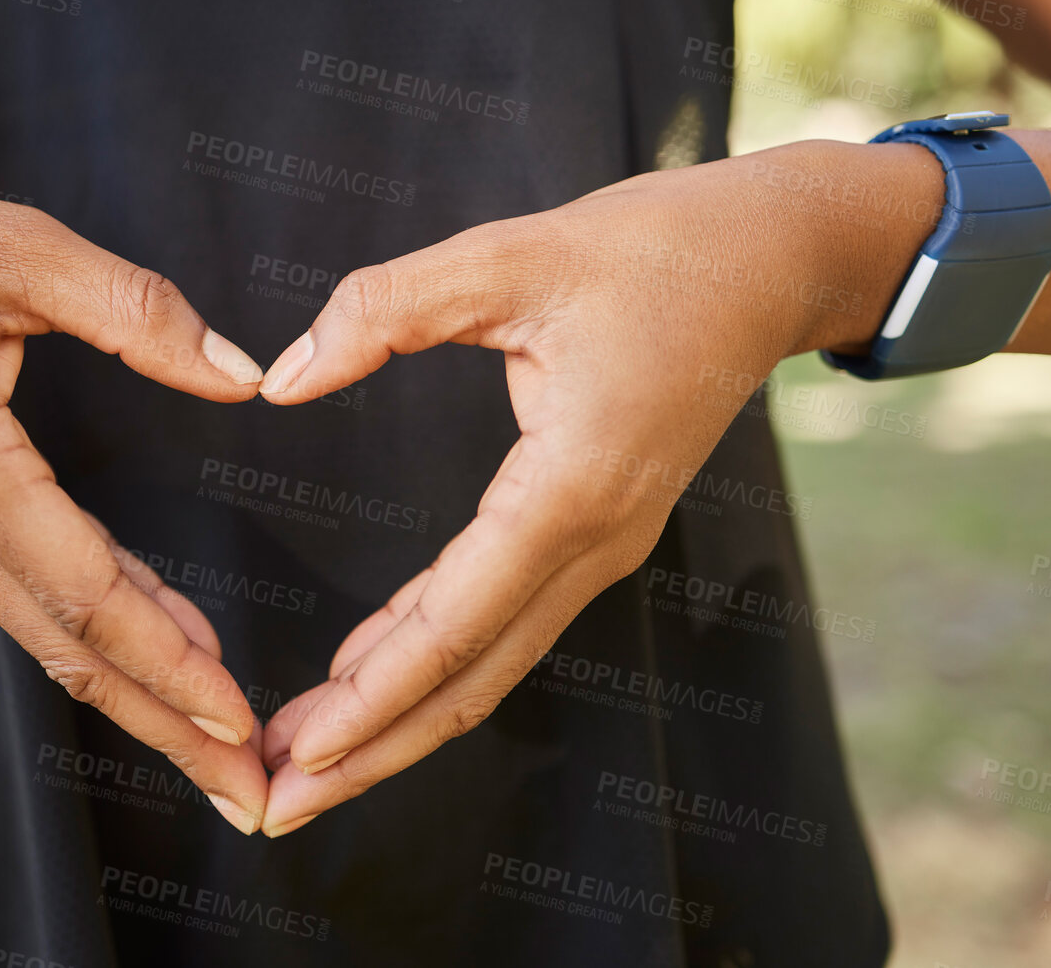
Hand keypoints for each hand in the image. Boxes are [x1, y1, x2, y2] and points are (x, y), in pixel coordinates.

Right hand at [0, 134, 272, 833]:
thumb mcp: (17, 247)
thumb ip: (136, 312)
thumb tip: (243, 372)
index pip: (86, 590)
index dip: (169, 662)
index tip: (240, 724)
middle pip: (70, 643)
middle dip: (166, 721)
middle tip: (252, 793)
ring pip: (51, 630)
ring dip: (138, 690)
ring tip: (222, 743)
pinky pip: (31, 588)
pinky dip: (101, 628)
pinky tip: (166, 646)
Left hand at [252, 139, 941, 835]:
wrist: (772, 258)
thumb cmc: (653, 248)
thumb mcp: (507, 255)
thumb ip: (384, 310)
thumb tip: (283, 379)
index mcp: (573, 487)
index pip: (454, 625)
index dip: (370, 700)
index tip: (299, 756)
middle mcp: (595, 540)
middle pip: (469, 679)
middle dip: (373, 749)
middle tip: (279, 801)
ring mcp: (602, 544)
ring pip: (487, 663)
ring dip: (397, 717)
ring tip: (306, 756)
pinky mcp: (593, 529)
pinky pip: (502, 617)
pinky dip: (431, 658)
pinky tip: (366, 673)